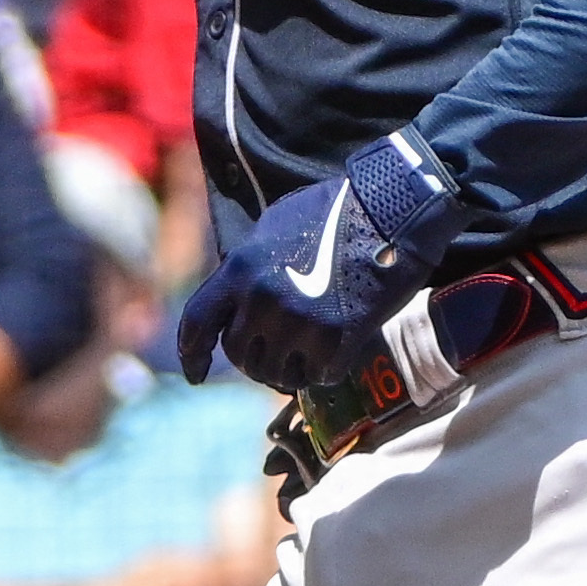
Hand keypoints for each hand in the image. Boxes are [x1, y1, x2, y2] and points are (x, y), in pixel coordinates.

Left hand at [175, 133, 463, 391]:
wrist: (394, 209)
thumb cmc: (338, 210)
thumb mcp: (276, 225)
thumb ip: (249, 266)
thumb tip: (237, 297)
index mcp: (241, 268)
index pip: (198, 321)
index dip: (192, 353)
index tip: (195, 374)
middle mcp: (263, 299)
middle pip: (240, 354)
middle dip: (254, 358)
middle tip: (276, 354)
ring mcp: (299, 321)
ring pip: (276, 373)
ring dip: (289, 370)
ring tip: (306, 355)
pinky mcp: (336, 340)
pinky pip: (318, 376)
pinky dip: (325, 370)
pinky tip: (336, 353)